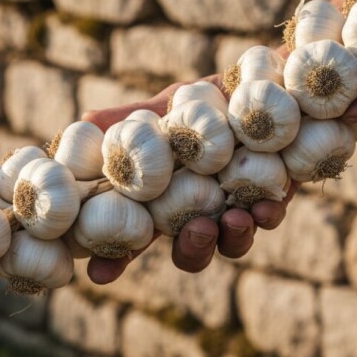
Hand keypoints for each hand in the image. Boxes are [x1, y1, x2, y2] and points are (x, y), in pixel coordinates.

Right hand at [81, 77, 297, 283]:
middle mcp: (198, 208)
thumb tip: (85, 122)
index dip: (114, 258)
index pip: (133, 234)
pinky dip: (266, 214)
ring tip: (236, 217)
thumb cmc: (208, 98)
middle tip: (198, 230)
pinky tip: (266, 203)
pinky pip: (266, 219)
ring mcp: (235, 208)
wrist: (268, 85)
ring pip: (228, 244)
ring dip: (232, 238)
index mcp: (163, 194)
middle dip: (191, 250)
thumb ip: (130, 121)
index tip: (100, 272)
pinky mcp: (271, 198)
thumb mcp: (168, 105)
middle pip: (187, 251)